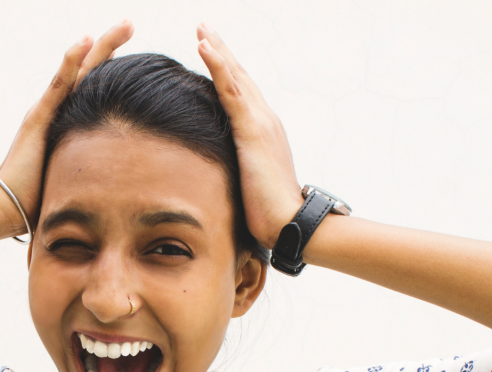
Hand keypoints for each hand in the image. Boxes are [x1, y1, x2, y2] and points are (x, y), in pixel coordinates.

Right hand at [0, 20, 134, 236]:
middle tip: (130, 21)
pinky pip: (59, 86)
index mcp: (65, 122)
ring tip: (124, 24)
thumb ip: (91, 172)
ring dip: (100, 45)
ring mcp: (46, 112)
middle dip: (111, 44)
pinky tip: (86, 40)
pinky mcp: (38, 120)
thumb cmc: (37, 201)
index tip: (133, 49)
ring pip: (78, 70)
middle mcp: (55, 110)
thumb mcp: (74, 180)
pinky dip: (71, 61)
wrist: (5, 209)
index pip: (92, 87)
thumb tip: (119, 185)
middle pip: (89, 70)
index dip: (111, 66)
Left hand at [196, 23, 302, 250]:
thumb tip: (216, 179)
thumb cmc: (268, 214)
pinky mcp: (253, 131)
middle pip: (239, 78)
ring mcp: (261, 122)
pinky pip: (231, 91)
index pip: (241, 95)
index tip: (210, 51)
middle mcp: (265, 120)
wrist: (289, 223)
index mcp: (262, 132)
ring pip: (235, 77)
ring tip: (202, 28)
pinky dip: (218, 66)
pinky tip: (205, 47)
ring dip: (218, 49)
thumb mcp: (247, 187)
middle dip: (222, 50)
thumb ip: (236, 174)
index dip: (226, 71)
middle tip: (204, 27)